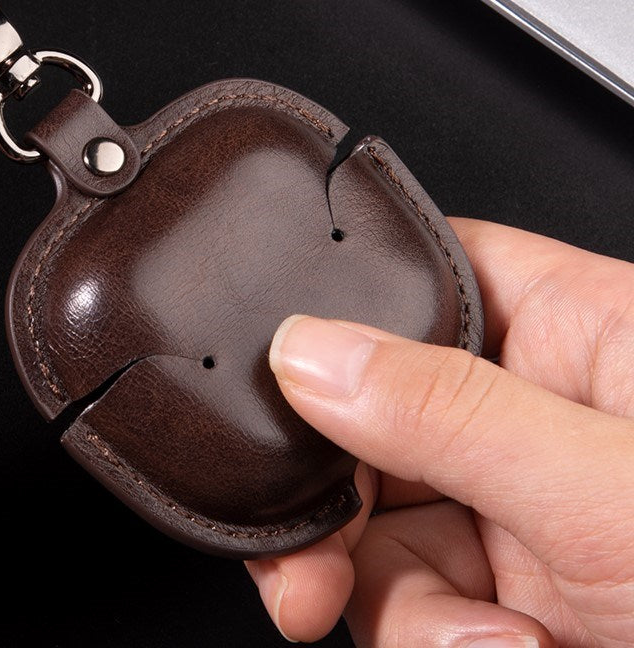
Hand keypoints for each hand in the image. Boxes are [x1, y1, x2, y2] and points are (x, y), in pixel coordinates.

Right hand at [247, 218, 633, 646]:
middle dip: (340, 495)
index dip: (343, 310)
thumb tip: (311, 351)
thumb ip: (449, 412)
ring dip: (397, 598)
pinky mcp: (513, 588)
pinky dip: (429, 637)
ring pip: (382, 519)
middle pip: (375, 413)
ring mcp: (522, 504)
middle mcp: (541, 410)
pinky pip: (412, 592)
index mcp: (582, 332)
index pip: (425, 275)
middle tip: (307, 554)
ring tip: (472, 640)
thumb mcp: (608, 495)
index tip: (286, 377)